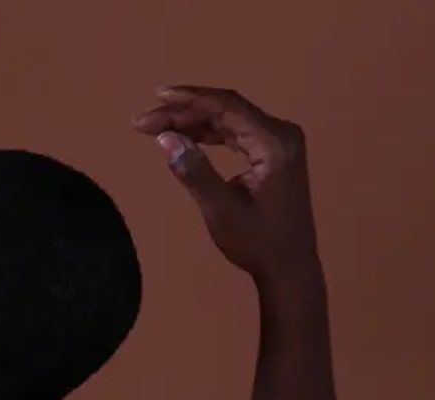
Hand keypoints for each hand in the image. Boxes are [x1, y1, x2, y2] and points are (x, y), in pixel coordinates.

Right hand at [133, 86, 320, 282]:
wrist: (289, 267)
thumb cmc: (257, 243)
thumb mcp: (220, 210)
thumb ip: (194, 171)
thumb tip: (164, 137)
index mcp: (274, 143)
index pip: (227, 107)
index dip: (189, 100)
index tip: (155, 98)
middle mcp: (281, 134)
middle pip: (228, 110)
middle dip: (185, 111)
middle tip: (144, 121)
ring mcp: (280, 143)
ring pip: (231, 121)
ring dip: (194, 122)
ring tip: (157, 127)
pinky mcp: (274, 155)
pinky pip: (237, 134)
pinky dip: (210, 134)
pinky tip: (186, 137)